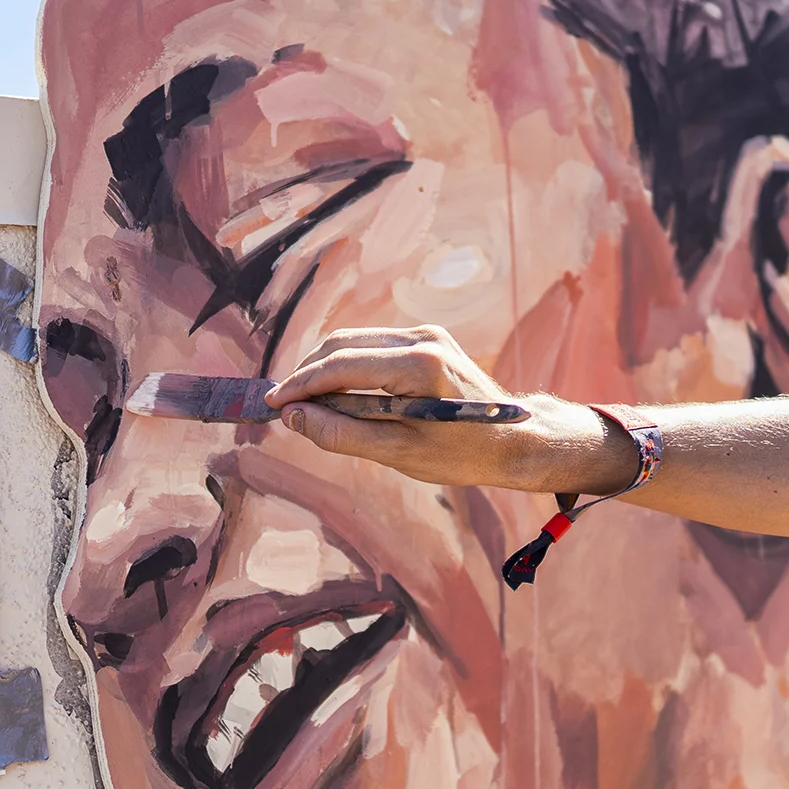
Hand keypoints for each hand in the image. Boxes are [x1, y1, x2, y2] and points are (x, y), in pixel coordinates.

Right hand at [266, 325, 639, 495]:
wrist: (517, 439)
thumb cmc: (463, 454)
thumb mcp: (399, 454)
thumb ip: (343, 434)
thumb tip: (294, 418)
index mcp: (417, 366)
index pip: (339, 366)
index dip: (299, 385)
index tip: (272, 405)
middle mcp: (421, 339)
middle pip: (342, 345)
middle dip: (307, 375)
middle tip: (283, 408)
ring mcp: (426, 334)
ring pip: (354, 342)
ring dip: (325, 369)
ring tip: (305, 404)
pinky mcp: (429, 338)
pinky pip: (373, 345)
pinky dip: (349, 366)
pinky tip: (338, 395)